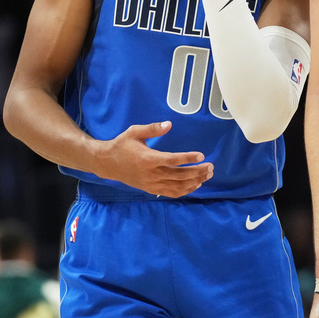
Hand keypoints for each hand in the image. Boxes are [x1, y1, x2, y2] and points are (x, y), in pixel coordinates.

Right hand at [94, 120, 213, 196]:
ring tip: (207, 175)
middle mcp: (151, 173)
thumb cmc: (122, 145)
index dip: (188, 158)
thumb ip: (152, 129)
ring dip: (194, 182)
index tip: (201, 155)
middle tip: (211, 167)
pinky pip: (170, 193)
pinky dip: (184, 191)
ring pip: (177, 186)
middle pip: (179, 175)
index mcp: (148, 159)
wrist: (107, 163)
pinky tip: (195, 185)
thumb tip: (169, 124)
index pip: (172, 160)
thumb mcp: (134, 132)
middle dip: (197, 172)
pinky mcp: (151, 189)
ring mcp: (151, 183)